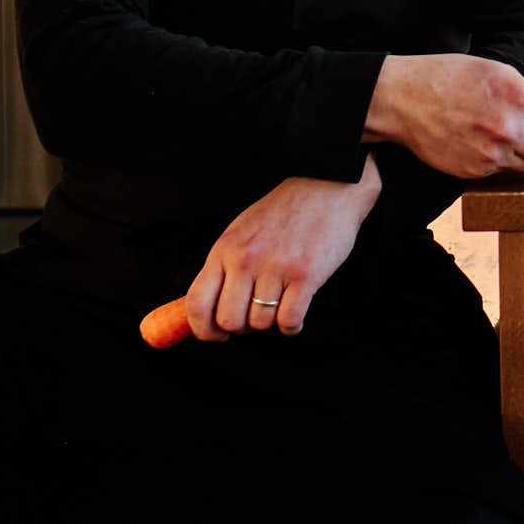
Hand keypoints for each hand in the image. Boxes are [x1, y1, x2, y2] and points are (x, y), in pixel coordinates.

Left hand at [181, 156, 382, 340]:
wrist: (326, 188)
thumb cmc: (283, 213)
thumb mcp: (241, 233)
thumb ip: (224, 268)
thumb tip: (206, 309)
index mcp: (225, 249)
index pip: (197, 303)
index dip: (202, 329)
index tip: (215, 335)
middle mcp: (246, 259)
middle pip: (229, 320)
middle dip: (242, 327)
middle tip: (254, 315)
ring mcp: (276, 267)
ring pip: (261, 323)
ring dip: (270, 322)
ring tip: (280, 304)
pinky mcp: (306, 275)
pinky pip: (289, 321)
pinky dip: (292, 326)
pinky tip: (295, 312)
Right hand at [364, 53, 523, 178]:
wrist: (402, 99)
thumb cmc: (449, 77)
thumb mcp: (496, 70)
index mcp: (516, 95)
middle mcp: (506, 128)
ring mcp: (489, 154)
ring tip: (515, 137)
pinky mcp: (473, 172)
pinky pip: (502, 171)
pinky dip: (502, 161)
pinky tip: (486, 142)